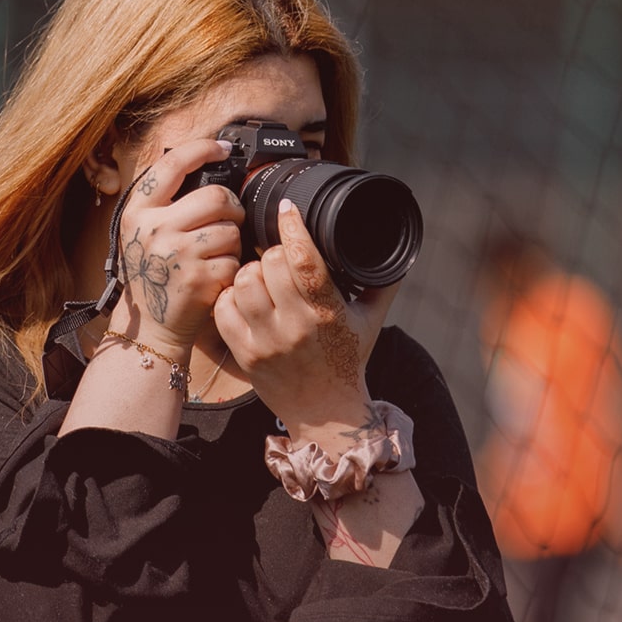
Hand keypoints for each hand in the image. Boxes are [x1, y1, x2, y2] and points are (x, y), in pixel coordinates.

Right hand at [108, 138, 243, 355]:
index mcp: (137, 212)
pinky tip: (215, 275)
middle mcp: (153, 229)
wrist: (151, 327)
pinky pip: (234, 258)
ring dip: (233, 241)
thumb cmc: (152, 276)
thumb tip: (203, 167)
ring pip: (230, 228)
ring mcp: (176, 254)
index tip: (222, 148)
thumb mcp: (141, 234)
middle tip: (228, 218)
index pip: (172, 164)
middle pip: (216, 196)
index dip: (202, 148)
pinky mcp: (198, 278)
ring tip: (216, 254)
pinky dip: (232, 267)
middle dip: (231, 206)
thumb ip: (163, 204)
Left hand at [213, 198, 399, 443]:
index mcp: (328, 312)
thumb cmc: (348, 360)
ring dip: (250, 273)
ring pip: (243, 282)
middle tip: (277, 258)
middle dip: (272, 253)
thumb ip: (382, 282)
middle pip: (270, 264)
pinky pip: (222, 309)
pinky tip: (243, 298)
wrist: (326, 413)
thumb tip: (399, 247)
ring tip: (261, 278)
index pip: (304, 258)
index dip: (292, 226)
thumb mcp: (371, 320)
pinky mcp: (244, 354)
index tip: (288, 207)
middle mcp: (295, 326)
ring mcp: (265, 341)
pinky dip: (229, 297)